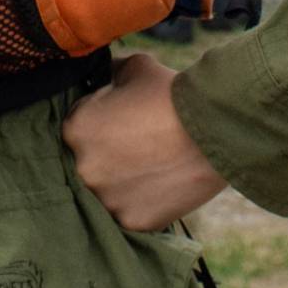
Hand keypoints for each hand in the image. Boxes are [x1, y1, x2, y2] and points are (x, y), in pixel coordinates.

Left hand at [62, 53, 225, 231]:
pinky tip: (162, 184)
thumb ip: (110, 74)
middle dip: (109, 154)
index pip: (78, 128)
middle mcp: (83, 168)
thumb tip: (106, 76)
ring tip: (153, 165)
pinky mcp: (132, 220)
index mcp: (75, 129)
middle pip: (89, 162)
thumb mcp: (133, 67)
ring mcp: (106, 198)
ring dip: (123, 181)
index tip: (124, 122)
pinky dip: (143, 201)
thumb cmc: (170, 93)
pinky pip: (130, 211)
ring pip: (108, 191)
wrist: (212, 128)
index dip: (101, 122)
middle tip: (139, 145)